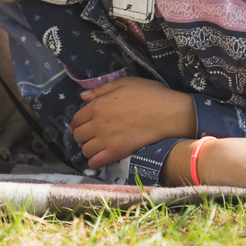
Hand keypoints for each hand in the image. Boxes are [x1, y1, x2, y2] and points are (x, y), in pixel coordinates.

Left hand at [69, 77, 195, 169]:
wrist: (168, 113)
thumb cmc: (150, 94)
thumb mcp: (125, 83)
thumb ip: (102, 89)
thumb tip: (83, 96)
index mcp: (98, 105)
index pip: (77, 118)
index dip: (77, 123)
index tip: (80, 126)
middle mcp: (98, 123)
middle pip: (78, 135)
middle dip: (81, 136)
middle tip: (88, 136)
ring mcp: (106, 139)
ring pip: (85, 149)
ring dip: (87, 149)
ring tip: (95, 147)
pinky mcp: (117, 152)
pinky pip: (96, 162)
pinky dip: (94, 162)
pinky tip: (99, 159)